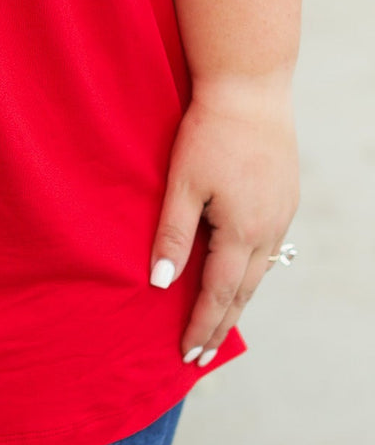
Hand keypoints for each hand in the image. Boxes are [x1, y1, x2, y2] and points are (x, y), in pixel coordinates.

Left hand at [148, 75, 298, 364]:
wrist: (249, 89)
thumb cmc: (210, 132)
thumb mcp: (182, 183)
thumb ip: (173, 234)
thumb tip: (160, 282)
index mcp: (241, 231)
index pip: (217, 292)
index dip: (202, 325)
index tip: (188, 354)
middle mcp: (268, 230)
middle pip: (243, 291)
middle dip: (220, 323)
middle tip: (202, 354)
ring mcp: (280, 213)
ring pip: (259, 270)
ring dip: (237, 299)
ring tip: (219, 322)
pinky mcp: (283, 196)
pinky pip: (268, 247)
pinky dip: (250, 269)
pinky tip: (240, 271)